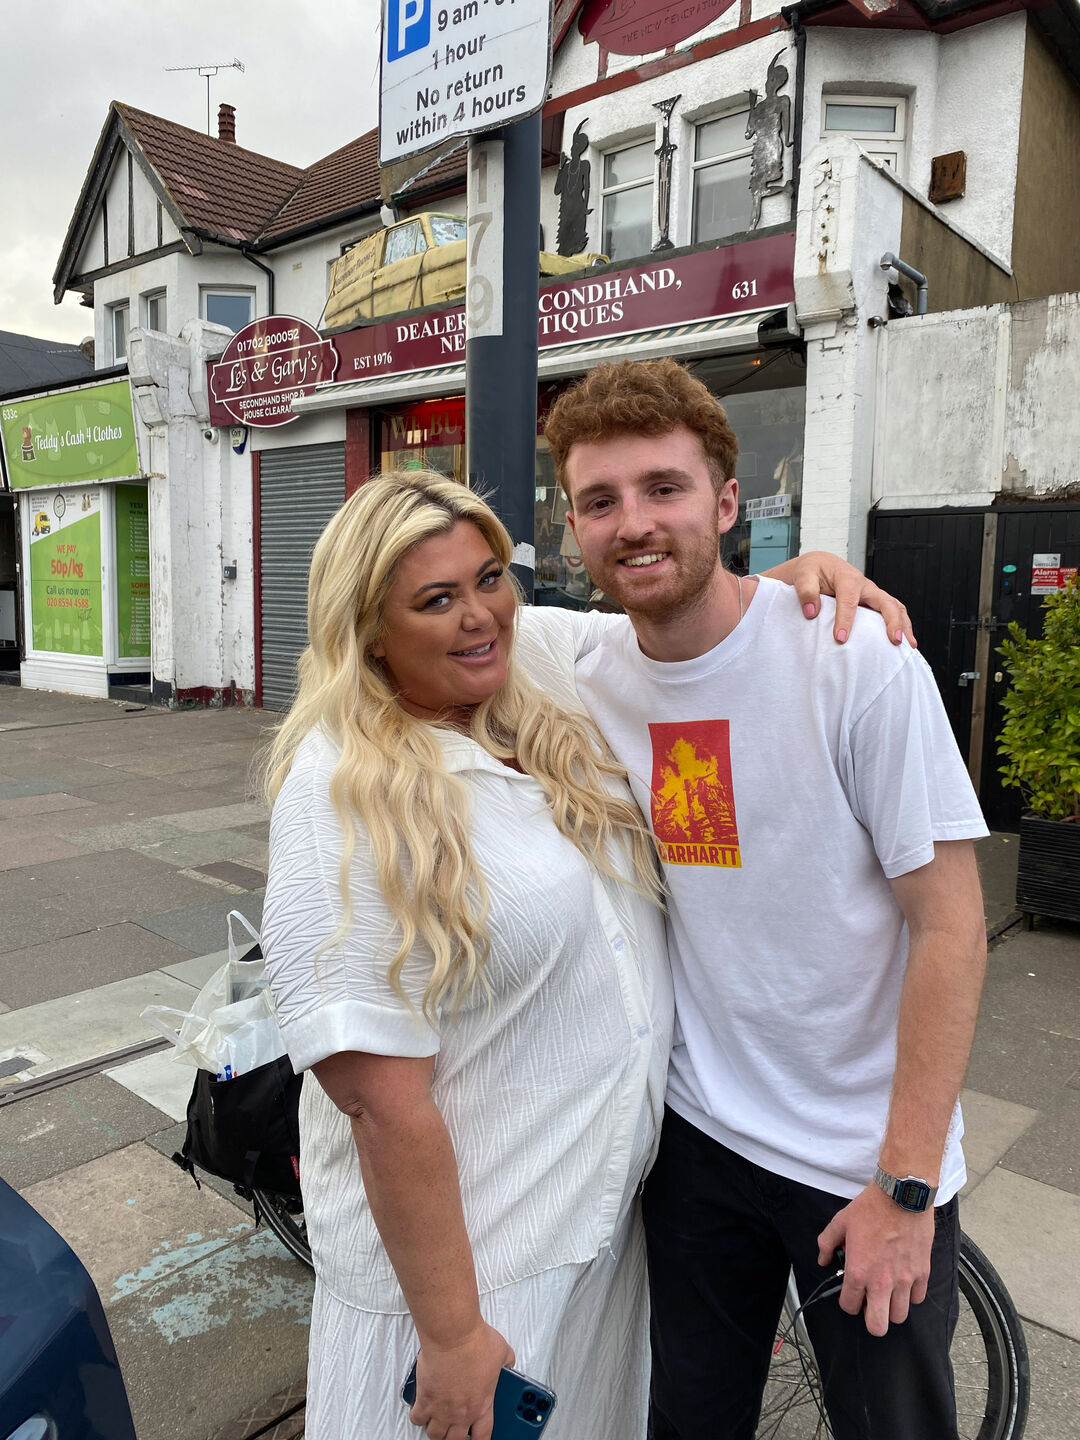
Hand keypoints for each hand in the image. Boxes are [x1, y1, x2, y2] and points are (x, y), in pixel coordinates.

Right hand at [410, 1322, 515, 1439]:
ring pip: (434, 1433)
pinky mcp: (424, 1398)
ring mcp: (441, 1408)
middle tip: (453, 1427)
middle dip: (453, 1435)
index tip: (476, 1438)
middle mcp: (461, 1412)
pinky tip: (421, 1408)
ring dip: (435, 1428)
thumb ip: (506, 1361)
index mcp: (482, 1405)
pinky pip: (417, 1418)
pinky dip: (418, 1415)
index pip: (482, 1436)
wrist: (452, 1334)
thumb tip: (508, 1360)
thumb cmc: (474, 1341)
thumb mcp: (502, 1351)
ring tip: (437, 1419)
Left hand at [788, 551, 915, 647]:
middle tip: (895, 640)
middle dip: (892, 621)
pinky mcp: (873, 603)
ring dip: (904, 625)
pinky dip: (900, 626)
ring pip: (895, 607)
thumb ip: (806, 591)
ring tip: (909, 646)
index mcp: (847, 578)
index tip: (840, 639)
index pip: (849, 600)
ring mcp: (872, 594)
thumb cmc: (811, 572)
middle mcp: (864, 585)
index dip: (846, 620)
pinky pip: (892, 612)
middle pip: (886, 601)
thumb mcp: (803, 575)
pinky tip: (904, 643)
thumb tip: (812, 613)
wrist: (818, 567)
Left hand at [817, 1183, 934, 1336]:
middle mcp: (881, 1282)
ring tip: (887, 1292)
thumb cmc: (871, 1208)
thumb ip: (827, 1243)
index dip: (848, 1302)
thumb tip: (824, 1260)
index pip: (849, 1307)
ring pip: (899, 1317)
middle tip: (870, 1303)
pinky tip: (903, 1281)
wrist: (902, 1196)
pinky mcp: (922, 1273)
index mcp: (858, 1272)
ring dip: (892, 1308)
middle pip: (878, 1327)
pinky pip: (917, 1299)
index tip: (851, 1293)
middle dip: (871, 1319)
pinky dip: (910, 1295)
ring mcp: (904, 1280)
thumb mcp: (840, 1222)